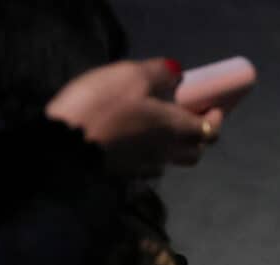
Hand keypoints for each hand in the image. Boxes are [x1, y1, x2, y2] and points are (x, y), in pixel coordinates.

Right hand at [46, 58, 222, 177]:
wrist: (63, 147)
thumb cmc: (103, 107)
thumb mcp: (131, 77)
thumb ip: (159, 74)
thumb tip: (178, 74)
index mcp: (176, 129)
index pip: (211, 131)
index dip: (216, 118)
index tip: (214, 105)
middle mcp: (167, 153)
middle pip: (195, 152)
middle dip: (199, 138)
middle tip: (189, 118)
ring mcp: (145, 168)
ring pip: (171, 162)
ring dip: (173, 148)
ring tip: (159, 129)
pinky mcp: (123, 175)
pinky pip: (146, 166)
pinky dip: (148, 155)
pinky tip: (134, 142)